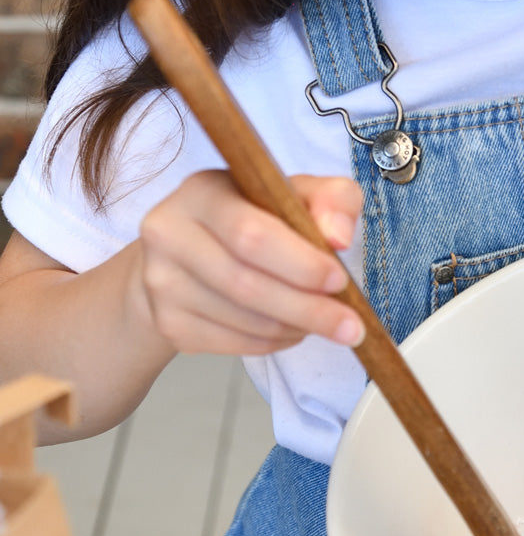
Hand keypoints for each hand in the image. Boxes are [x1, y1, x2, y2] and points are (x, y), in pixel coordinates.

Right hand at [137, 171, 364, 354]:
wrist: (191, 250)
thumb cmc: (256, 215)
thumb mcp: (299, 192)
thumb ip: (332, 200)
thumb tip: (338, 237)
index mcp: (203, 191)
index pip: (250, 234)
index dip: (299, 264)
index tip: (339, 281)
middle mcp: (169, 233)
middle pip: (246, 284)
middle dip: (308, 309)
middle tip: (350, 326)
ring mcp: (161, 281)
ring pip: (243, 320)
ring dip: (295, 327)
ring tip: (322, 321)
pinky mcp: (167, 321)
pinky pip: (232, 344)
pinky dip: (273, 343)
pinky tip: (291, 329)